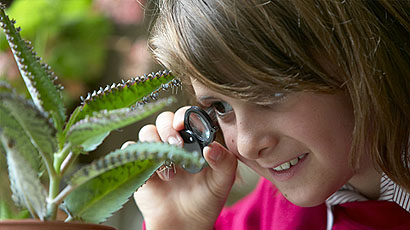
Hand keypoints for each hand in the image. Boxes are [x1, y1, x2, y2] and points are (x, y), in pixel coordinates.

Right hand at [130, 106, 237, 229]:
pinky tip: (151, 173)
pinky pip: (130, 150)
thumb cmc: (205, 199)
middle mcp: (174, 141)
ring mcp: (156, 152)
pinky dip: (136, 154)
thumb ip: (224, 162)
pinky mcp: (140, 164)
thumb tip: (212, 147)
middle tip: (177, 146)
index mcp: (194, 139)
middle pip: (164, 119)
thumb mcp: (222, 181)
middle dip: (168, 130)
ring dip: (155, 145)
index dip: (183, 115)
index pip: (186, 116)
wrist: (185, 222)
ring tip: (170, 173)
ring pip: (147, 132)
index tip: (183, 124)